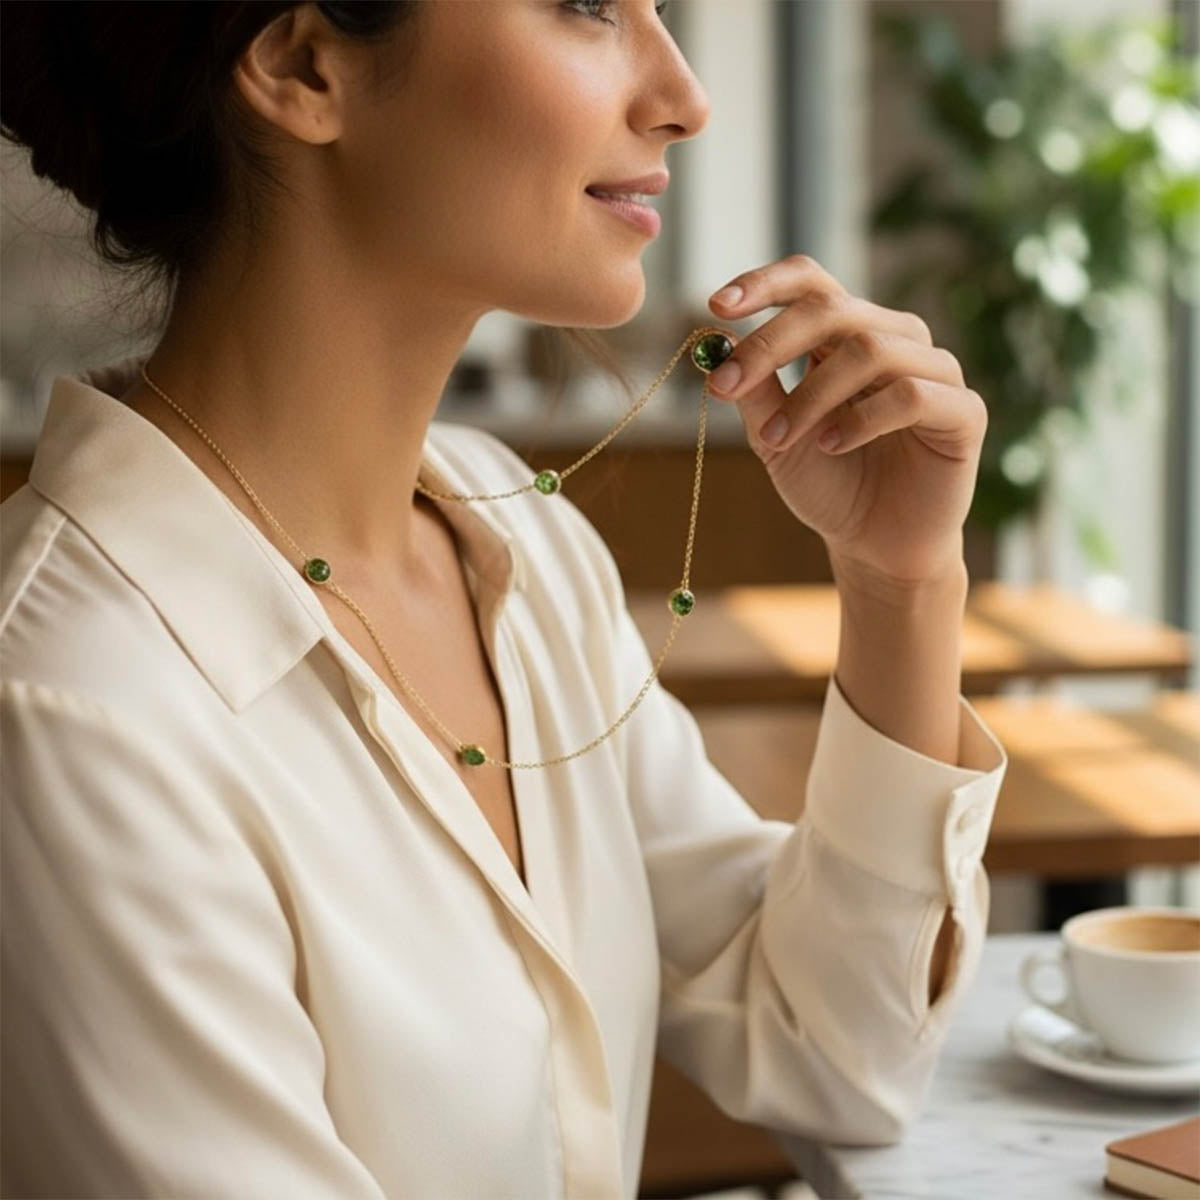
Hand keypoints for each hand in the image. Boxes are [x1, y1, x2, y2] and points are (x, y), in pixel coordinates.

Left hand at [705, 255, 987, 585]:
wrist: (874, 546)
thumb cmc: (829, 484)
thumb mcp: (776, 437)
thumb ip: (755, 391)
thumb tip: (718, 341)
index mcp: (848, 335)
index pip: (811, 283)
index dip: (765, 284)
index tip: (715, 306)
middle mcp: (895, 340)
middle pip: (832, 309)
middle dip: (771, 345)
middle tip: (727, 385)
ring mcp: (934, 371)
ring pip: (869, 350)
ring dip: (810, 395)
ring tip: (777, 438)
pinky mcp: (963, 412)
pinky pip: (911, 395)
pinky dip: (861, 419)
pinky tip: (832, 445)